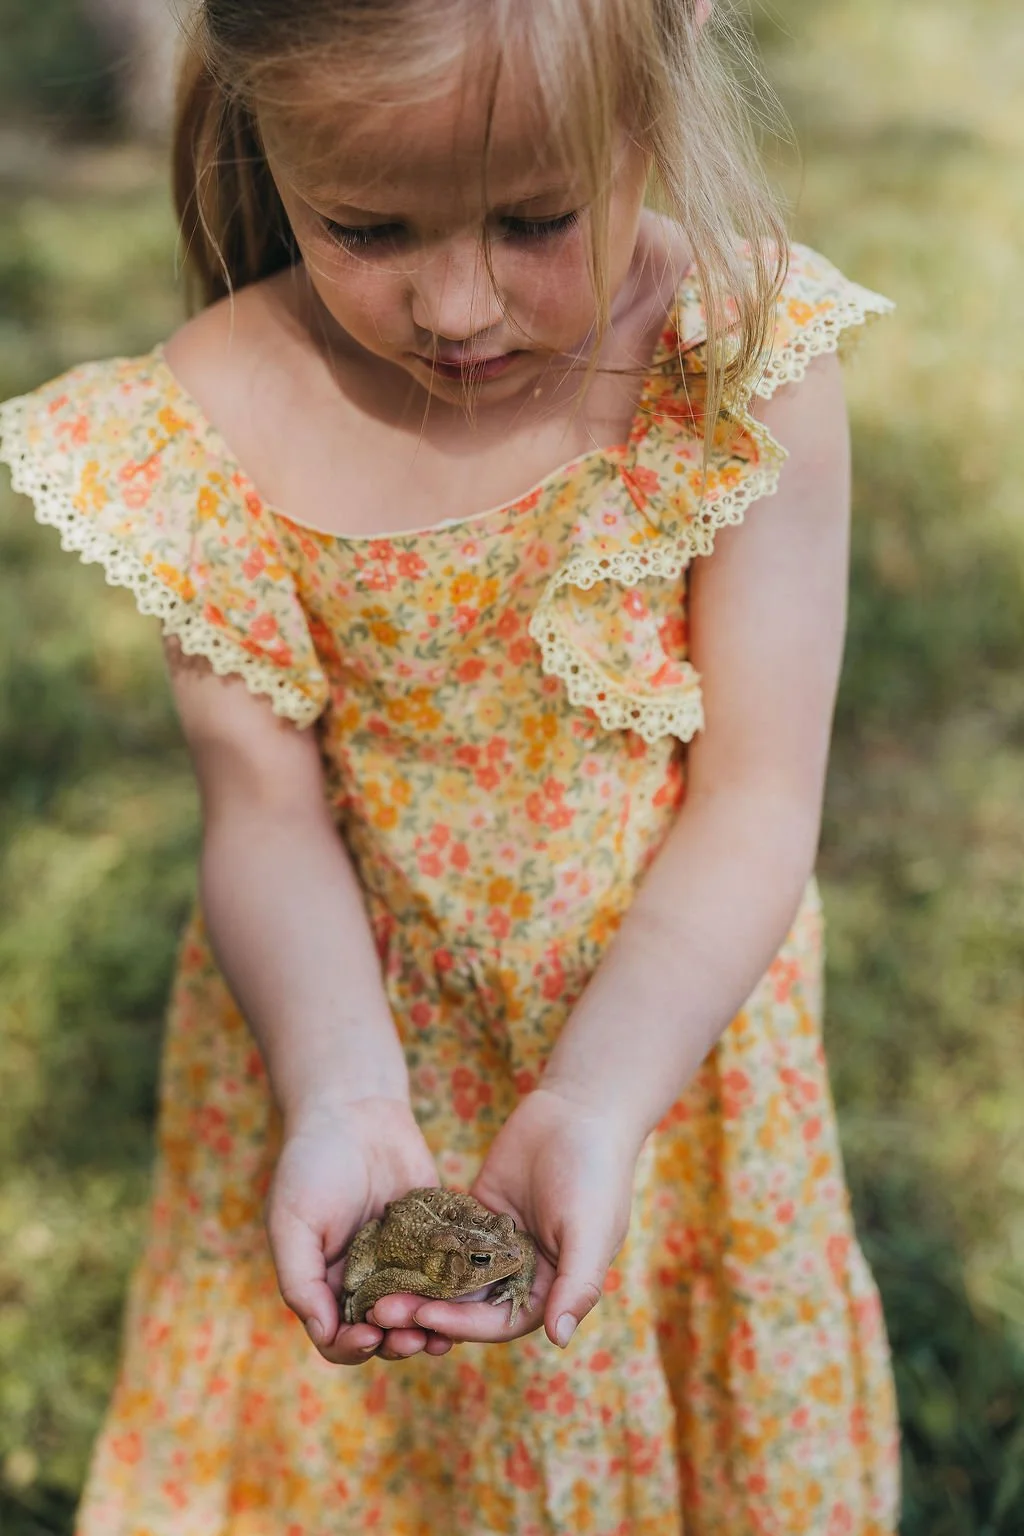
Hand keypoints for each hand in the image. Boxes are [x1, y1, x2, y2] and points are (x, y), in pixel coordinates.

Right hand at [266, 1095, 449, 1364]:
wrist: (354, 1109)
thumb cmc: (312, 1164)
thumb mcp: (292, 1222)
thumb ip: (301, 1281)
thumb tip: (326, 1334)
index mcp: (326, 1281)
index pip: (338, 1335)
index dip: (353, 1345)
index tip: (369, 1335)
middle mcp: (365, 1277)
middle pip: (384, 1331)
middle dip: (398, 1341)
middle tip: (414, 1339)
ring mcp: (402, 1259)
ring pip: (419, 1309)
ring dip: (430, 1327)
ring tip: (444, 1334)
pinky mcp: (434, 1237)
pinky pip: (446, 1274)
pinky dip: (456, 1293)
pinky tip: (468, 1300)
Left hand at [372, 1088, 641, 1348]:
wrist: (579, 1111)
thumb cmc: (596, 1174)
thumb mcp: (590, 1229)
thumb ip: (576, 1283)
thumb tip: (559, 1339)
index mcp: (550, 1287)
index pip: (501, 1321)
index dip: (465, 1325)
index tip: (426, 1317)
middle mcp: (520, 1273)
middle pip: (468, 1305)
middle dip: (428, 1310)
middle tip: (382, 1309)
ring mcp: (494, 1244)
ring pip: (449, 1276)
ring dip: (417, 1286)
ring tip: (377, 1289)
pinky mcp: (476, 1214)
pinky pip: (444, 1238)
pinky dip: (418, 1248)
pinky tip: (385, 1250)